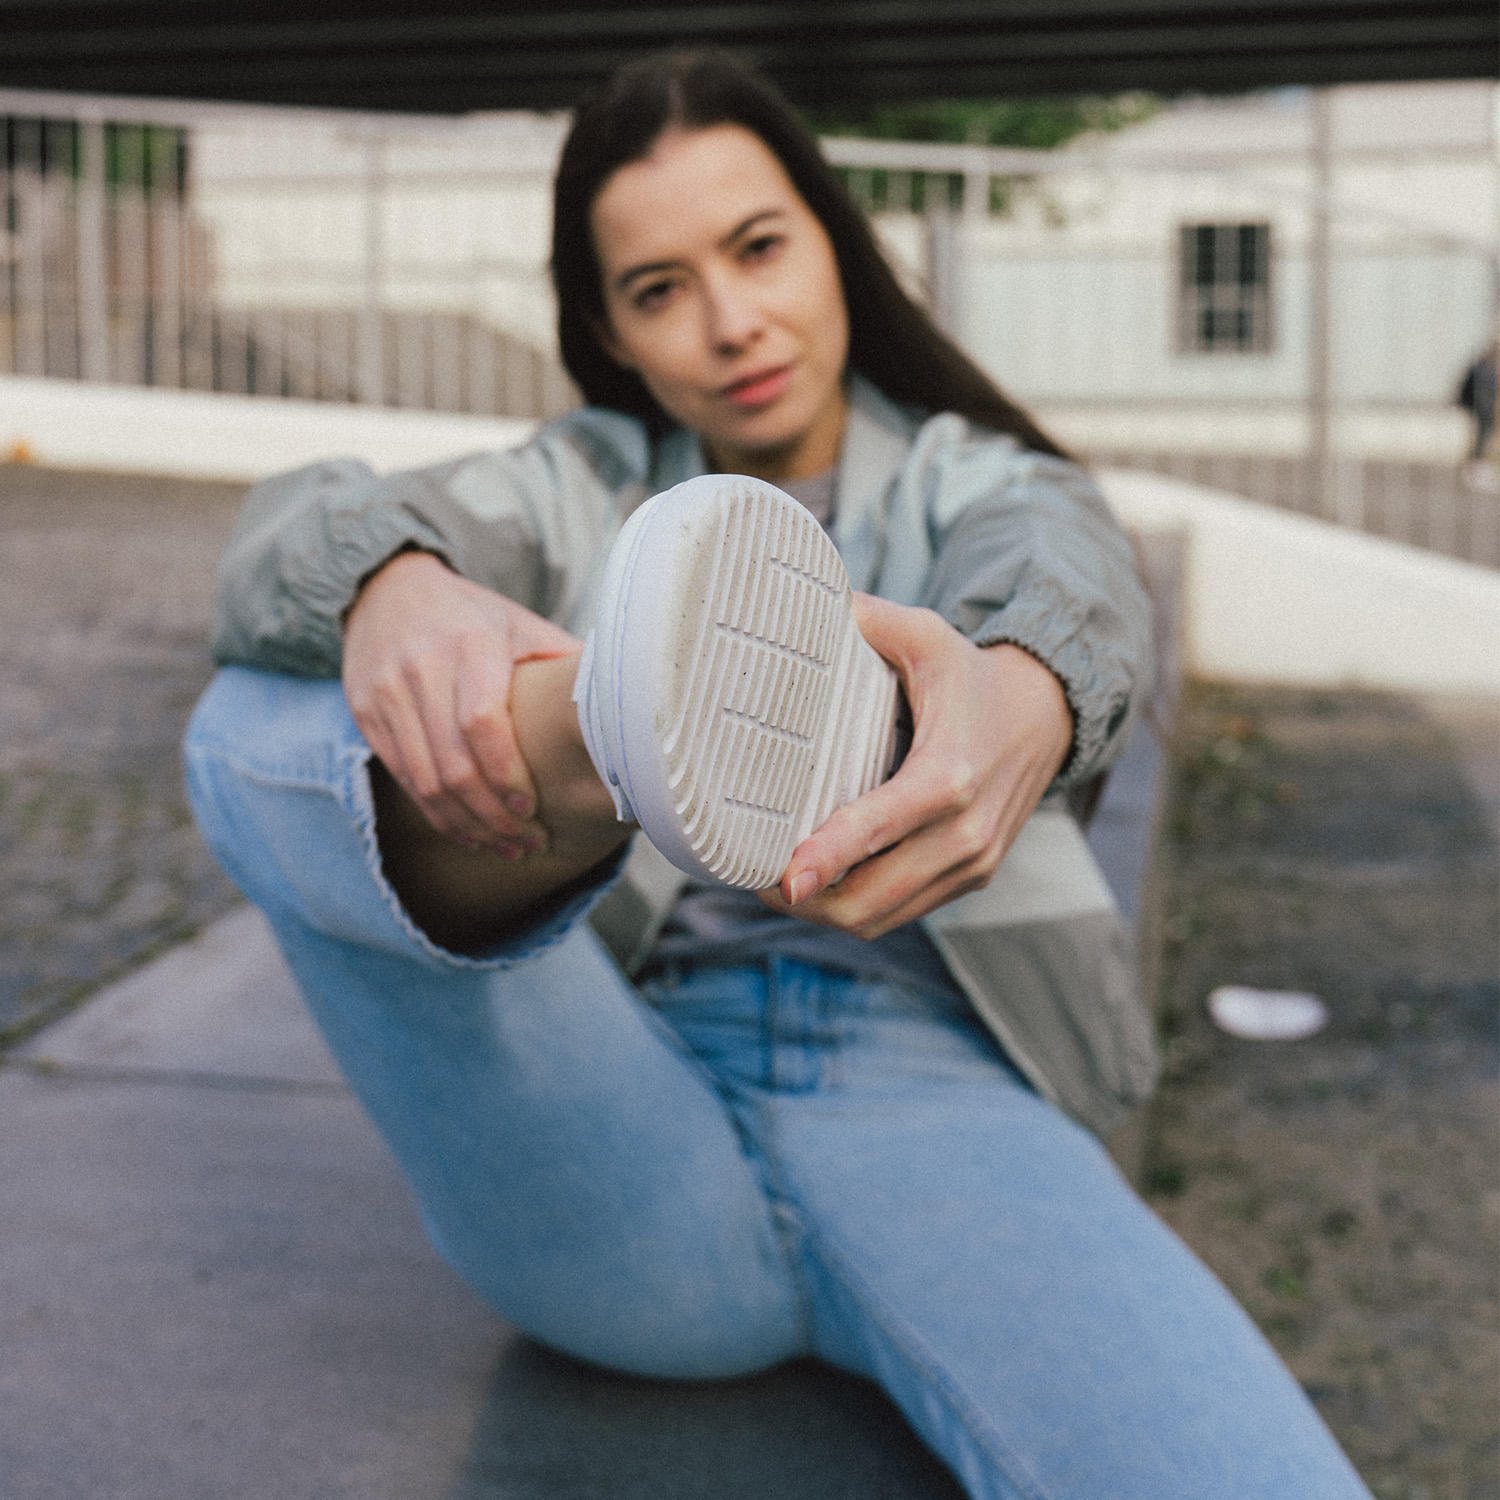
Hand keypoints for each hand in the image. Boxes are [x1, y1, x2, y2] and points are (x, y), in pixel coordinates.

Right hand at [342, 551, 579, 851]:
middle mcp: (423, 667)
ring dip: (468, 825)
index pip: (483, 723)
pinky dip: (437, 813)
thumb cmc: (474, 617)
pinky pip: (404, 777)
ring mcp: (388, 693)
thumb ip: (563, 663)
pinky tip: (469, 831)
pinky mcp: (367, 713)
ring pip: (425, 781)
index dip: (508, 775)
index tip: (534, 809)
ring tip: (506, 848)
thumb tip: (626, 709)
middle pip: (454, 765)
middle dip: (495, 817)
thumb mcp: (521, 625)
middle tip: (530, 843)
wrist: (387, 590)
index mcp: (471, 644)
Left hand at [758, 593, 1072, 938]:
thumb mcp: (926, 636)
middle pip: (872, 896)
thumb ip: (868, 620)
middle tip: (752, 872)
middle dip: (806, 899)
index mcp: (951, 772)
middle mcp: (967, 831)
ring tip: (776, 883)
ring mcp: (973, 863)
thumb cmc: (971, 676)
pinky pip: (902, 914)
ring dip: (824, 911)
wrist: (1046, 716)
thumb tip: (803, 604)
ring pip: (881, 917)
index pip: (880, 826)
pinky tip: (821, 884)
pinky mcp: (972, 878)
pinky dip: (856, 909)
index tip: (785, 877)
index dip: (828, 858)